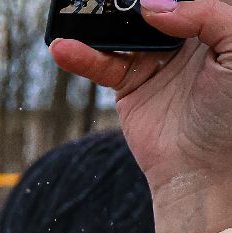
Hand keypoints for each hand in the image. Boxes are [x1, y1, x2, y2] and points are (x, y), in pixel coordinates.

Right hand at [52, 0, 231, 232]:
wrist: (200, 168)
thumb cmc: (229, 115)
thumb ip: (208, 16)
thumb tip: (154, 7)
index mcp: (217, 29)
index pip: (188, 1)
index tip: (146, 0)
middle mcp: (188, 41)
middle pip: (153, 12)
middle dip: (129, 5)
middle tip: (107, 1)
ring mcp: (157, 62)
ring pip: (124, 33)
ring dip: (99, 25)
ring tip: (77, 14)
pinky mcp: (130, 85)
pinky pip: (102, 63)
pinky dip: (82, 56)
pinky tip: (64, 48)